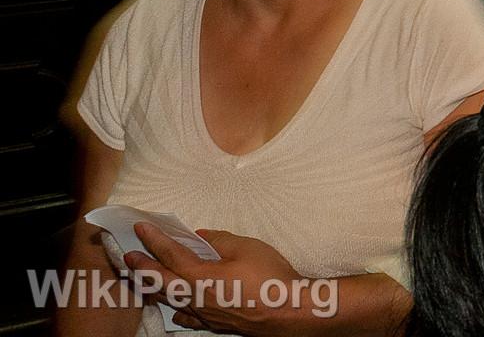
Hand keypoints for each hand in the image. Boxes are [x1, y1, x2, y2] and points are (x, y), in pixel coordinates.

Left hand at [125, 223, 305, 335]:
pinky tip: (176, 310)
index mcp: (200, 275)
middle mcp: (195, 297)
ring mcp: (203, 313)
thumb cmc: (269, 278)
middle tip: (128, 256)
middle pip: (160, 281)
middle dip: (142, 267)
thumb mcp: (247, 248)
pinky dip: (177, 310)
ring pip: (169, 301)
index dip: (154, 240)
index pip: (170, 253)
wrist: (287, 310)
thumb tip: (201, 237)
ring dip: (153, 288)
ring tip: (143, 281)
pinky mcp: (215, 324)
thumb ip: (220, 241)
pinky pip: (187, 317)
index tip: (141, 228)